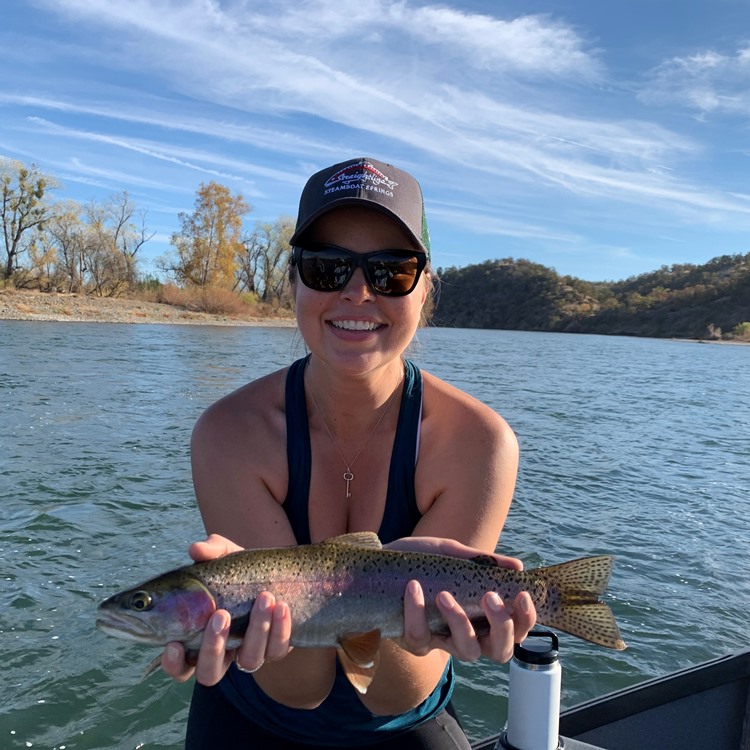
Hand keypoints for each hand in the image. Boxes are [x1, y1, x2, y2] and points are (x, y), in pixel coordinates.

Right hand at [160, 534, 292, 685]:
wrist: (277, 571)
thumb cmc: (239, 569)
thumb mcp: (225, 556)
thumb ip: (211, 551)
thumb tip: (196, 549)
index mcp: (200, 636)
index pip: (179, 665)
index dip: (173, 663)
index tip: (174, 644)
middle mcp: (224, 652)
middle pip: (209, 673)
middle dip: (213, 647)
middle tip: (221, 615)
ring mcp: (250, 652)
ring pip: (249, 660)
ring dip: (256, 630)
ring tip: (264, 597)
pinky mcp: (276, 648)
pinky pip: (277, 649)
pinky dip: (280, 629)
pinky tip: (282, 606)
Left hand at [386, 536, 536, 662]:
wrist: (379, 563)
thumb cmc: (422, 560)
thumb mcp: (451, 554)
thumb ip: (481, 562)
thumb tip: (517, 567)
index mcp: (483, 615)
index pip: (517, 629)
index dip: (526, 619)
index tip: (521, 594)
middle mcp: (468, 634)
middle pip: (500, 651)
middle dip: (501, 626)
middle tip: (490, 598)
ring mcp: (442, 640)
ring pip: (466, 650)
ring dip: (460, 622)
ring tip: (444, 594)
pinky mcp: (415, 642)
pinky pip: (420, 638)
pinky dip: (417, 612)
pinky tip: (413, 587)